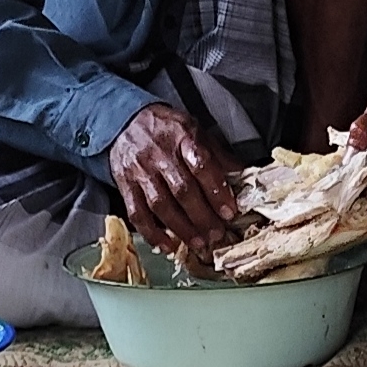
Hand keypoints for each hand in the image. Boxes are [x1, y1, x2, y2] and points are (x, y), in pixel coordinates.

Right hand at [108, 103, 239, 257]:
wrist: (124, 121)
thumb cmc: (166, 128)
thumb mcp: (194, 129)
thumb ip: (217, 154)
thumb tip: (242, 174)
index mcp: (182, 136)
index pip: (202, 164)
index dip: (216, 190)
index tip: (229, 210)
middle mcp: (160, 154)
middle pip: (182, 190)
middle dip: (202, 216)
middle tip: (217, 234)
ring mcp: (140, 171)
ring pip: (161, 205)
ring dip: (182, 228)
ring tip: (199, 243)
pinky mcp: (125, 185)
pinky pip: (137, 213)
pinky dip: (152, 233)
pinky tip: (167, 246)